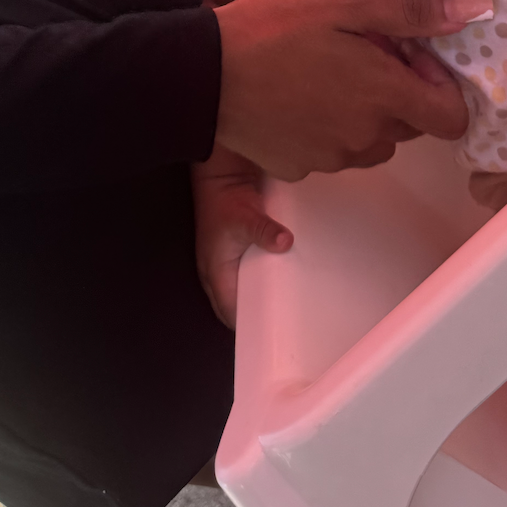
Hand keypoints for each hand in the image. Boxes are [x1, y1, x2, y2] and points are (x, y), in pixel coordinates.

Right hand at [192, 153, 291, 326]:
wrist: (220, 172)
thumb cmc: (224, 199)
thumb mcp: (244, 217)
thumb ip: (264, 231)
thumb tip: (286, 242)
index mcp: (216, 274)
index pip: (231, 313)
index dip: (249, 325)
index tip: (273, 335)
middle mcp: (220, 272)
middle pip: (238, 303)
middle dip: (258, 313)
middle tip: (287, 321)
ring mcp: (229, 259)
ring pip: (246, 287)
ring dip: (262, 293)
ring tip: (290, 302)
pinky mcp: (240, 246)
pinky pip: (253, 269)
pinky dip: (266, 274)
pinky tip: (285, 274)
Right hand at [215, 0, 482, 178]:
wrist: (200, 74)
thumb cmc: (271, 29)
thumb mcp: (343, 5)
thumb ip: (411, 13)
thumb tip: (476, 11)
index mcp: (384, 98)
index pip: (452, 118)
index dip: (439, 86)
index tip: (407, 55)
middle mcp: (365, 138)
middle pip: (410, 124)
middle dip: (396, 88)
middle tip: (358, 49)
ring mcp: (331, 158)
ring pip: (372, 138)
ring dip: (363, 109)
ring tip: (325, 67)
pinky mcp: (300, 168)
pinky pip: (333, 150)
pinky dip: (327, 125)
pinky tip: (297, 91)